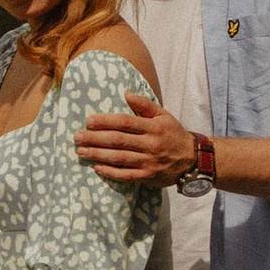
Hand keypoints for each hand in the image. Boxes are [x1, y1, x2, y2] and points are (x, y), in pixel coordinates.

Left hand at [75, 102, 197, 188]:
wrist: (192, 160)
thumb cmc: (173, 134)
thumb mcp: (164, 115)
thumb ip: (144, 105)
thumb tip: (125, 93)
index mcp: (153, 127)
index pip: (125, 122)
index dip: (105, 121)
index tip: (88, 121)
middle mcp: (150, 144)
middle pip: (118, 140)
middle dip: (95, 138)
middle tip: (77, 137)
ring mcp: (149, 162)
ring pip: (119, 158)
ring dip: (98, 154)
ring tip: (81, 151)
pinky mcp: (147, 177)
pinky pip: (126, 175)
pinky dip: (110, 172)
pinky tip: (97, 167)